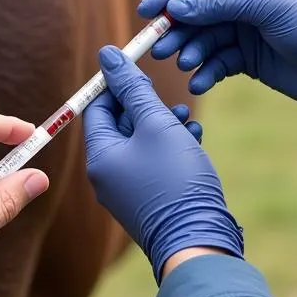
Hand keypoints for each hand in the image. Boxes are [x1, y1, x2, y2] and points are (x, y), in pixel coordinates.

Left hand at [84, 46, 242, 283]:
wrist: (198, 242)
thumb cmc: (175, 180)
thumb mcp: (156, 124)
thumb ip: (133, 88)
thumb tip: (107, 55)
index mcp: (99, 156)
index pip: (97, 107)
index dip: (118, 84)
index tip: (143, 69)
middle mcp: (106, 175)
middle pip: (119, 124)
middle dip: (147, 106)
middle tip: (170, 99)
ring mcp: (127, 190)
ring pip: (141, 143)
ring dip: (164, 124)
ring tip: (187, 118)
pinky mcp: (149, 200)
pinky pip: (153, 163)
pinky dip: (171, 147)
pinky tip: (193, 138)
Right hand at [138, 0, 296, 119]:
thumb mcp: (265, 7)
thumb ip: (217, 5)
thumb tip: (174, 8)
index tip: (149, 9)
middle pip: (194, 7)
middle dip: (176, 28)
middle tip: (160, 47)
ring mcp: (244, 26)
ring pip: (202, 36)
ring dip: (190, 50)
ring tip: (186, 64)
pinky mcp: (246, 56)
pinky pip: (215, 61)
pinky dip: (206, 71)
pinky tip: (201, 82)